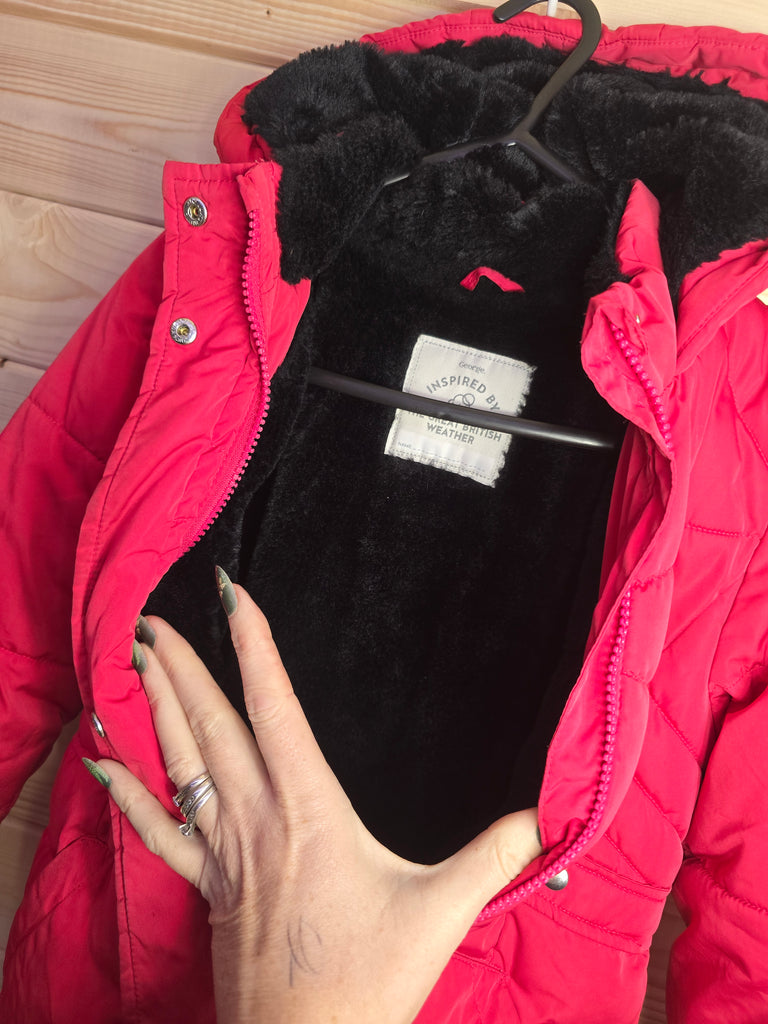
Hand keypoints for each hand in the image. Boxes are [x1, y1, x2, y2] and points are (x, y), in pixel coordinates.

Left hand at [92, 573, 541, 1023]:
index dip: (254, 646)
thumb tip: (547, 814)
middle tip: (152, 615)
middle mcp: (255, 818)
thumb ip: (494, 855)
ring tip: (134, 659)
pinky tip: (99, 764)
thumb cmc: (365, 983)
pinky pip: (156, 828)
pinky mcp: (206, 886)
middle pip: (211, 724)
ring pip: (179, 762)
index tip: (232, 596)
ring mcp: (223, 852)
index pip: (275, 707)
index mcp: (308, 808)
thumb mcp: (442, 911)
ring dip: (155, 707)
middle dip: (182, 665)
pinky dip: (127, 792)